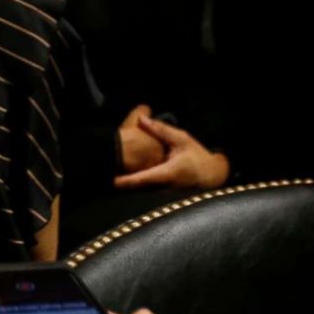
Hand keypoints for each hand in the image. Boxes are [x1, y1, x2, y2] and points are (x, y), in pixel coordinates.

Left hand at [114, 115, 228, 190]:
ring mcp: (160, 192)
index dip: (127, 181)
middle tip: (103, 176)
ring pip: (139, 190)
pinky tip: (121, 177)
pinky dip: (132, 183)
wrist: (211, 175)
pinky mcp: (159, 193)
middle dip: (121, 183)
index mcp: (167, 173)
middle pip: (136, 188)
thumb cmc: (197, 156)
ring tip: (107, 177)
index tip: (112, 181)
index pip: (143, 179)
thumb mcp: (181, 139)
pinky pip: (143, 189)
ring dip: (125, 184)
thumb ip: (161, 130)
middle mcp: (161, 186)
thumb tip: (142, 120)